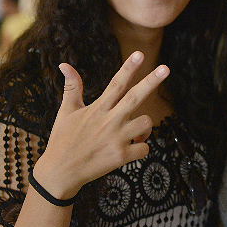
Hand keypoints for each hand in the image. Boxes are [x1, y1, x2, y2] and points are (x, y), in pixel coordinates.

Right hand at [33, 51, 168, 199]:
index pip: (116, 84)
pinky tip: (132, 148)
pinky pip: (145, 148)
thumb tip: (64, 65)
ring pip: (146, 123)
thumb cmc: (63, 139)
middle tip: (166, 68)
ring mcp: (116, 138)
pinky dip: (142, 147)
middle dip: (151, 82)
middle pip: (135, 97)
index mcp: (98, 108)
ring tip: (135, 131)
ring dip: (145, 126)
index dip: (128, 68)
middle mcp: (109, 121)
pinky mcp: (121, 156)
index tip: (139, 54)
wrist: (60, 172)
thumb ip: (72, 87)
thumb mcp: (66, 111)